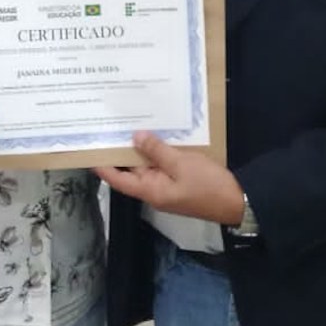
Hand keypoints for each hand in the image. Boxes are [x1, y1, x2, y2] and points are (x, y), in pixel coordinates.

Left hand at [95, 131, 245, 224]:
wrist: (237, 201)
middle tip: (107, 126)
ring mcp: (166, 185)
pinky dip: (155, 150)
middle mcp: (154, 189)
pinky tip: (154, 133)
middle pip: (130, 170)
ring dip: (138, 148)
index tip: (87, 150)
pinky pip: (161, 164)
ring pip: (146, 165)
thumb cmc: (208, 186)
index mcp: (150, 190)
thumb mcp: (182, 164)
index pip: (117, 179)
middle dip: (120, 150)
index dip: (102, 166)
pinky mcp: (178, 179)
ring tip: (126, 124)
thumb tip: (135, 137)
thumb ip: (157, 151)